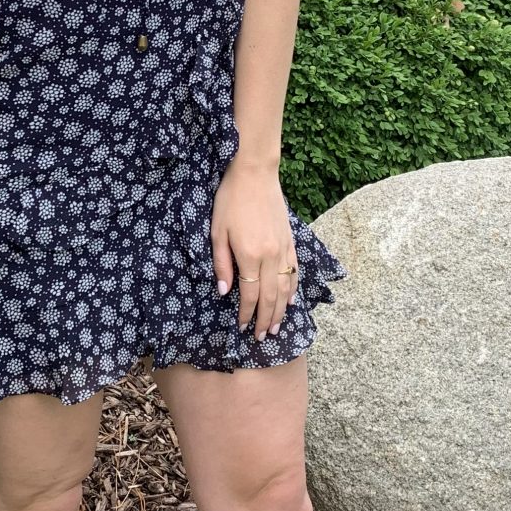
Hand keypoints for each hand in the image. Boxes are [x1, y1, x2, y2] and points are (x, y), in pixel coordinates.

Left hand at [210, 157, 296, 342]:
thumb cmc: (230, 200)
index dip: (247, 314)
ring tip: (277, 327)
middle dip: (266, 320)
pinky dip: (292, 289)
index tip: (242, 328)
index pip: (250, 295)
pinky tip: (290, 300)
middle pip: (271, 297)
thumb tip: (223, 291)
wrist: (255, 173)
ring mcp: (284, 248)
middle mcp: (272, 256)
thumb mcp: (216, 232)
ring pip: (285, 288)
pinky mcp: (290, 240)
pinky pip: (294, 271)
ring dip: (281, 310)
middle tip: (263, 338)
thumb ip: (221, 264)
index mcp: (251, 255)